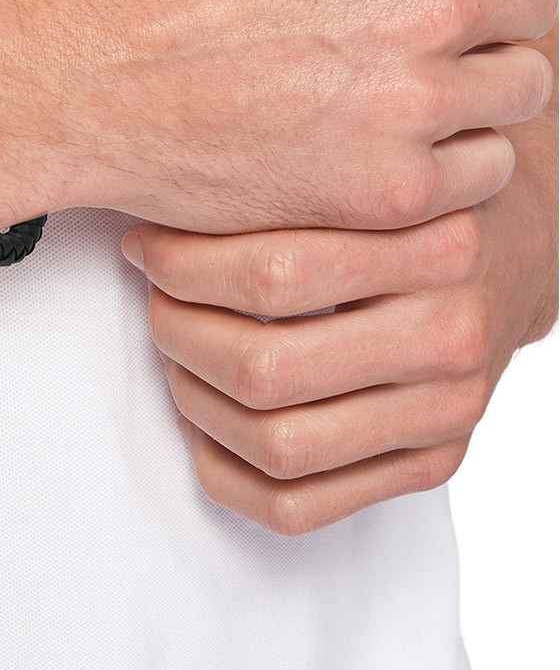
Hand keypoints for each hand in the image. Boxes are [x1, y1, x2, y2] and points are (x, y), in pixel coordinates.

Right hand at [32, 0, 556, 233]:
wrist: (81, 77)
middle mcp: (432, 4)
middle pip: (539, 2)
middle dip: (497, 2)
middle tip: (425, 19)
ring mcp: (414, 105)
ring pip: (523, 90)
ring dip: (484, 81)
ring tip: (410, 80)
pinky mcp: (388, 191)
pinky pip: (484, 174)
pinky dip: (456, 157)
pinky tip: (394, 138)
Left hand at [119, 123, 557, 533]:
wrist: (527, 247)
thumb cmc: (427, 198)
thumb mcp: (380, 163)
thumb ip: (300, 177)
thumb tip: (164, 188)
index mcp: (437, 245)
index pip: (272, 275)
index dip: (182, 264)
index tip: (148, 244)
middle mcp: (449, 336)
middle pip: (264, 368)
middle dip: (176, 332)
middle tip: (154, 296)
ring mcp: (445, 412)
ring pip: (277, 445)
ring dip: (193, 401)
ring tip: (175, 351)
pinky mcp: (432, 462)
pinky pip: (301, 507)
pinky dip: (226, 473)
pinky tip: (204, 423)